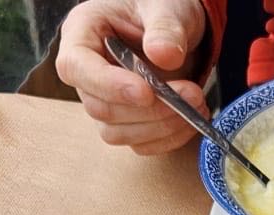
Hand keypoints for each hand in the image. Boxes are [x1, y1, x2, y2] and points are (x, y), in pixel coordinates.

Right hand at [56, 0, 209, 153]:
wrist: (177, 26)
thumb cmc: (161, 7)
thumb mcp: (166, 5)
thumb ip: (165, 27)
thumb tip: (163, 56)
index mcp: (82, 32)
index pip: (76, 67)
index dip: (108, 85)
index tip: (146, 92)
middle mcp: (86, 70)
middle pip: (99, 106)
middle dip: (148, 109)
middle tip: (191, 95)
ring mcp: (103, 98)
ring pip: (116, 131)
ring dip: (160, 126)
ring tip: (197, 104)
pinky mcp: (125, 120)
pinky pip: (138, 142)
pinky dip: (167, 137)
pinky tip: (191, 119)